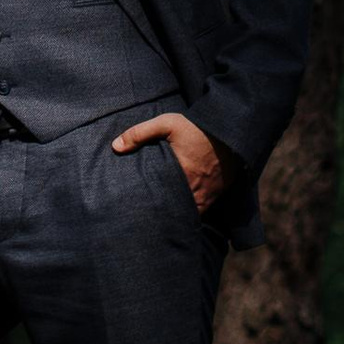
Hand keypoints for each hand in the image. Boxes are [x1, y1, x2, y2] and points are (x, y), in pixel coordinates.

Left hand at [111, 112, 225, 212]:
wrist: (228, 128)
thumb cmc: (195, 126)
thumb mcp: (166, 123)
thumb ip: (139, 134)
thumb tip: (115, 147)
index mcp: (180, 174)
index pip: (162, 200)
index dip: (151, 209)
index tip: (139, 211)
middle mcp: (195, 189)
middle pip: (176, 211)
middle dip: (164, 216)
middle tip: (149, 220)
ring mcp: (208, 193)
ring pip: (192, 214)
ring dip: (180, 215)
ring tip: (165, 220)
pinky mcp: (218, 191)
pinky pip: (205, 209)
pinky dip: (195, 212)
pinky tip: (185, 211)